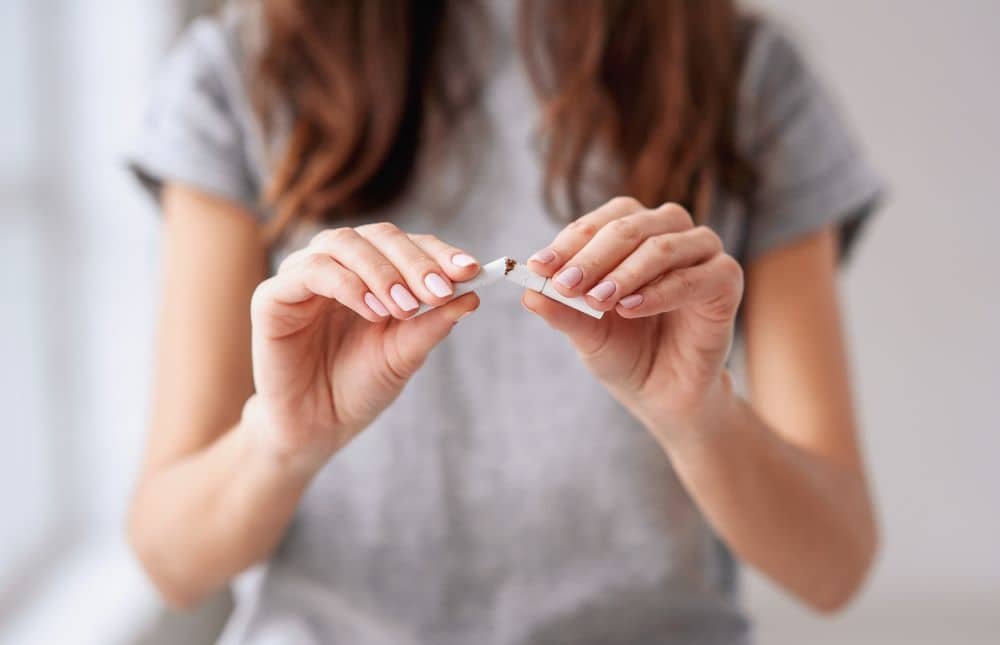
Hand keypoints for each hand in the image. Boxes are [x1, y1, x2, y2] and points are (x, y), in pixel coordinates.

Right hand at [246, 223, 480, 471]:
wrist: (316, 428)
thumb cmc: (359, 387)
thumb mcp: (405, 355)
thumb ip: (432, 324)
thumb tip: (473, 295)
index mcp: (372, 271)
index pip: (408, 244)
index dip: (438, 252)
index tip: (471, 270)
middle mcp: (338, 264)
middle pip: (378, 235)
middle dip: (414, 261)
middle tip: (439, 290)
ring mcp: (302, 276)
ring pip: (343, 243)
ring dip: (381, 272)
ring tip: (404, 307)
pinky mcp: (272, 296)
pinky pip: (310, 272)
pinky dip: (346, 284)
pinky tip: (372, 310)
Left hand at [522, 197, 743, 430]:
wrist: (664, 392)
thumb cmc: (625, 351)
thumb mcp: (586, 332)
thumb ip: (562, 310)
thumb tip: (527, 293)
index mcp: (633, 231)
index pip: (599, 222)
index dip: (567, 243)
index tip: (538, 268)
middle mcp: (669, 232)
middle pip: (629, 227)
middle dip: (592, 256)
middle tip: (565, 284)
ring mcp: (701, 253)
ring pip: (662, 246)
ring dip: (625, 272)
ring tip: (598, 300)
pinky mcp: (726, 280)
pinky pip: (694, 278)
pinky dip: (659, 292)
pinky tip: (630, 309)